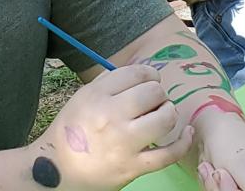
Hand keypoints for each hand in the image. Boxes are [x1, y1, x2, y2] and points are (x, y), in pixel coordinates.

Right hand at [32, 65, 193, 190]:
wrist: (57, 171)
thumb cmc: (72, 131)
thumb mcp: (83, 97)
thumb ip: (110, 83)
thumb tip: (143, 73)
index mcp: (97, 95)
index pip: (136, 73)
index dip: (149, 74)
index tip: (150, 82)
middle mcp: (111, 116)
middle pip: (153, 92)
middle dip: (158, 94)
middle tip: (153, 102)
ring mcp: (124, 143)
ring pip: (165, 118)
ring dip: (169, 114)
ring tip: (162, 116)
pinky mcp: (133, 167)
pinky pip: (168, 153)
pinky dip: (183, 142)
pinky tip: (187, 134)